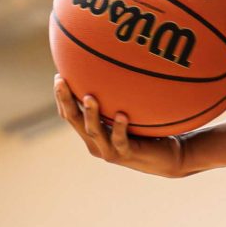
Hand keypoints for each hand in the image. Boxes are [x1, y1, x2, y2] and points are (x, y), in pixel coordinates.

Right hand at [54, 76, 187, 177]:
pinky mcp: (127, 154)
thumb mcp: (128, 113)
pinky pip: (121, 141)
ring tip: (89, 97)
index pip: (71, 114)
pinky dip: (120, 128)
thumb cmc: (146, 132)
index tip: (59, 77)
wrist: (166, 158)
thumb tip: (114, 69)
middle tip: (61, 82)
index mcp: (93, 132)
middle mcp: (96, 143)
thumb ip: (118, 99)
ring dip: (91, 114)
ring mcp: (110, 150)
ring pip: (95, 132)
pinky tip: (122, 115)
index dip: (62, 98)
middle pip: (75, 121)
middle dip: (66, 101)